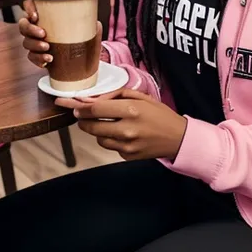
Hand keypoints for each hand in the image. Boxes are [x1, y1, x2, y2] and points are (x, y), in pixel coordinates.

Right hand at [19, 0, 106, 67]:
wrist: (83, 62)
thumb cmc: (83, 40)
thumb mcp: (88, 30)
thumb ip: (89, 25)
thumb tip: (95, 23)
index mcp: (47, 15)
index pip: (30, 5)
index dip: (29, 8)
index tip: (36, 15)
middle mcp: (38, 27)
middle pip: (23, 25)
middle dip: (30, 29)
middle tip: (43, 33)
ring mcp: (36, 42)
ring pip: (26, 42)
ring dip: (35, 45)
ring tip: (48, 49)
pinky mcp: (37, 56)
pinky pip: (31, 57)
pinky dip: (38, 59)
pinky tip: (47, 60)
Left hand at [56, 89, 186, 160]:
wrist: (178, 138)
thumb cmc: (160, 114)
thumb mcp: (142, 97)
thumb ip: (117, 95)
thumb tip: (93, 99)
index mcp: (130, 110)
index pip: (95, 110)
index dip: (81, 108)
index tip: (73, 106)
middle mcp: (126, 129)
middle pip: (91, 126)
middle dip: (83, 120)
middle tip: (81, 115)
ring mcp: (126, 146)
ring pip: (98, 138)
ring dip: (96, 130)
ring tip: (106, 123)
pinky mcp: (127, 156)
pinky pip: (110, 147)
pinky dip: (110, 139)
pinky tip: (121, 133)